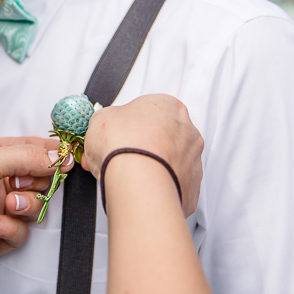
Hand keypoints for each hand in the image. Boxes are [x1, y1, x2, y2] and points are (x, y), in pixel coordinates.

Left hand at [0, 137, 72, 267]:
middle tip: (25, 182)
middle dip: (37, 182)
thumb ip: (25, 156)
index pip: (28, 148)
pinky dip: (8, 228)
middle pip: (37, 179)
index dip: (49, 153)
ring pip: (32, 206)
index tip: (68, 159)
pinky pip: (19, 232)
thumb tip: (59, 156)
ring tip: (5, 204)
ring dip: (23, 205)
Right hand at [82, 94, 203, 215]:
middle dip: (144, 146)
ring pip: (171, 162)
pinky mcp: (192, 186)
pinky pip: (175, 185)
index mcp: (168, 105)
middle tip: (122, 155)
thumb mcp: (100, 118)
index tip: (118, 134)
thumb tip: (105, 125)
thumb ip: (108, 119)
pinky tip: (142, 188)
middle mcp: (187, 130)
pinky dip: (160, 187)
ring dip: (154, 167)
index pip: (149, 112)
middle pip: (163, 136)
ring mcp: (192, 159)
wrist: (138, 180)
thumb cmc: (123, 145)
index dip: (129, 125)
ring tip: (130, 175)